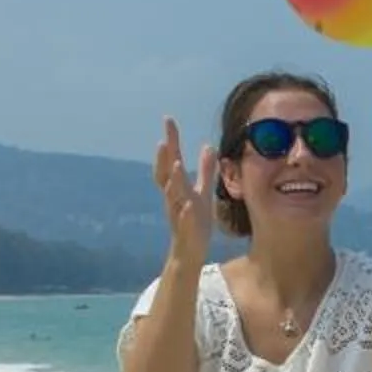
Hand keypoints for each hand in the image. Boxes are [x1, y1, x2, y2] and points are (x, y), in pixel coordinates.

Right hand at [154, 116, 216, 265]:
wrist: (190, 251)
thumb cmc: (195, 220)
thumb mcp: (202, 192)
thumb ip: (205, 170)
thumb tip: (208, 146)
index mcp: (179, 187)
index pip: (172, 159)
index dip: (170, 141)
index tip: (168, 120)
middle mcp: (174, 197)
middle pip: (165, 174)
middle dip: (164, 157)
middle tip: (163, 139)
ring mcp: (178, 213)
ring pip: (172, 195)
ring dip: (174, 180)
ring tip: (177, 164)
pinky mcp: (185, 230)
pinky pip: (184, 220)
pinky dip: (185, 212)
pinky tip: (189, 205)